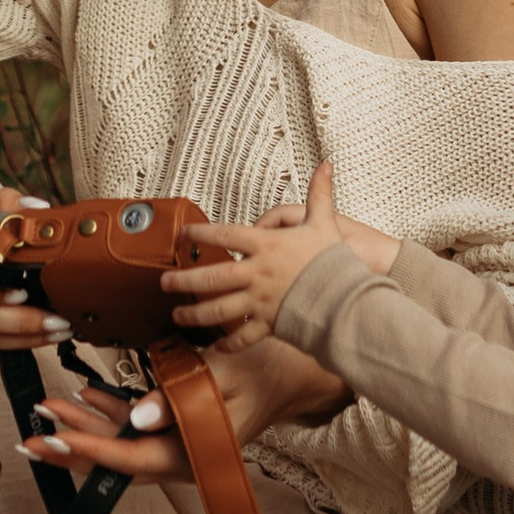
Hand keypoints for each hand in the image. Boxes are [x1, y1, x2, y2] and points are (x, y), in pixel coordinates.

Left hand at [22, 332, 348, 481]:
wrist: (290, 370)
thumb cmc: (260, 370)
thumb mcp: (221, 376)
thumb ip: (177, 398)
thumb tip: (137, 416)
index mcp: (194, 453)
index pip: (131, 458)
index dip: (89, 449)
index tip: (55, 438)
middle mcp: (182, 457)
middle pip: (118, 457)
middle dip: (73, 446)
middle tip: (32, 439)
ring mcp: (179, 444)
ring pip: (122, 441)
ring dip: (84, 427)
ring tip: (47, 412)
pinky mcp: (177, 426)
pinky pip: (137, 425)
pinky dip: (110, 412)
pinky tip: (84, 396)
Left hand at [157, 163, 397, 348]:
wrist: (348, 298)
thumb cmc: (334, 261)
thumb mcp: (325, 223)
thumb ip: (320, 195)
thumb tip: (326, 165)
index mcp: (266, 246)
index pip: (224, 234)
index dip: (200, 232)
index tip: (183, 233)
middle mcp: (257, 274)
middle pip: (211, 277)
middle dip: (183, 280)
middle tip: (165, 282)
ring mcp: (260, 301)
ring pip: (218, 310)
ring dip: (195, 314)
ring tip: (178, 315)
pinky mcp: (269, 324)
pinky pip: (243, 336)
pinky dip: (229, 344)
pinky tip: (217, 347)